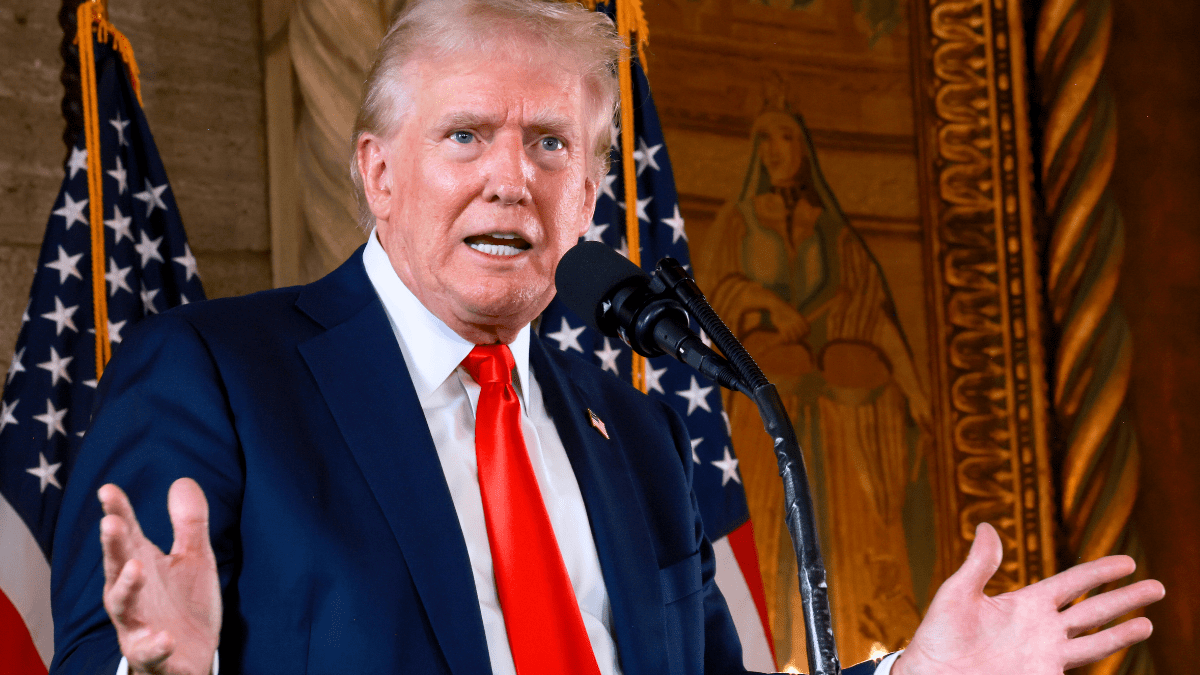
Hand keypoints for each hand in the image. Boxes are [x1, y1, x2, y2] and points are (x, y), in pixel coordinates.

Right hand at [99, 478, 221, 674]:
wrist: (192, 656)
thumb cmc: (184, 604)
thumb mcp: (194, 559)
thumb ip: (188, 523)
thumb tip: (182, 480)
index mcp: (141, 565)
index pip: (127, 534)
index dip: (117, 512)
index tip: (107, 490)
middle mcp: (133, 593)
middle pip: (118, 565)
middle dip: (113, 546)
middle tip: (111, 523)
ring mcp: (138, 624)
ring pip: (123, 606)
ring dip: (126, 587)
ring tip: (135, 567)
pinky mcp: (151, 654)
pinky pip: (148, 651)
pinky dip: (154, 645)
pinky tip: (165, 638)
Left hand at [893, 523, 1163, 674]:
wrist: (932, 674)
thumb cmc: (939, 636)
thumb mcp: (957, 594)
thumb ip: (979, 564)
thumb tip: (989, 526)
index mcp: (1025, 603)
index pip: (1073, 583)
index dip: (1100, 571)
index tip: (1129, 561)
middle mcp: (1042, 628)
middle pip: (1094, 610)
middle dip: (1126, 598)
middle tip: (1158, 586)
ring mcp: (1045, 655)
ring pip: (1095, 641)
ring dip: (1123, 632)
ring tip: (1150, 623)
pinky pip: (1081, 667)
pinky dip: (1103, 663)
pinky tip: (1121, 659)